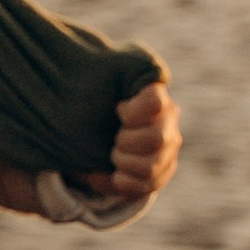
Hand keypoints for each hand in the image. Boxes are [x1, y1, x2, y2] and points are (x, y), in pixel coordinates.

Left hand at [80, 75, 179, 208]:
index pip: (154, 103)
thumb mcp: (94, 72)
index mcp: (156, 92)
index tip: (118, 109)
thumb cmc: (88, 95)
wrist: (80, 124)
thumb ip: (107, 63)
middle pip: (156, 138)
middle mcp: (169, 120)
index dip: (132, 112)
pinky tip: (110, 173)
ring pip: (151, 167)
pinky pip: (147, 186)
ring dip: (124, 162)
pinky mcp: (160, 173)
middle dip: (126, 141)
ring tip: (112, 154)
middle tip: (114, 136)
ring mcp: (168, 149)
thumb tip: (128, 67)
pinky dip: (121, 182)